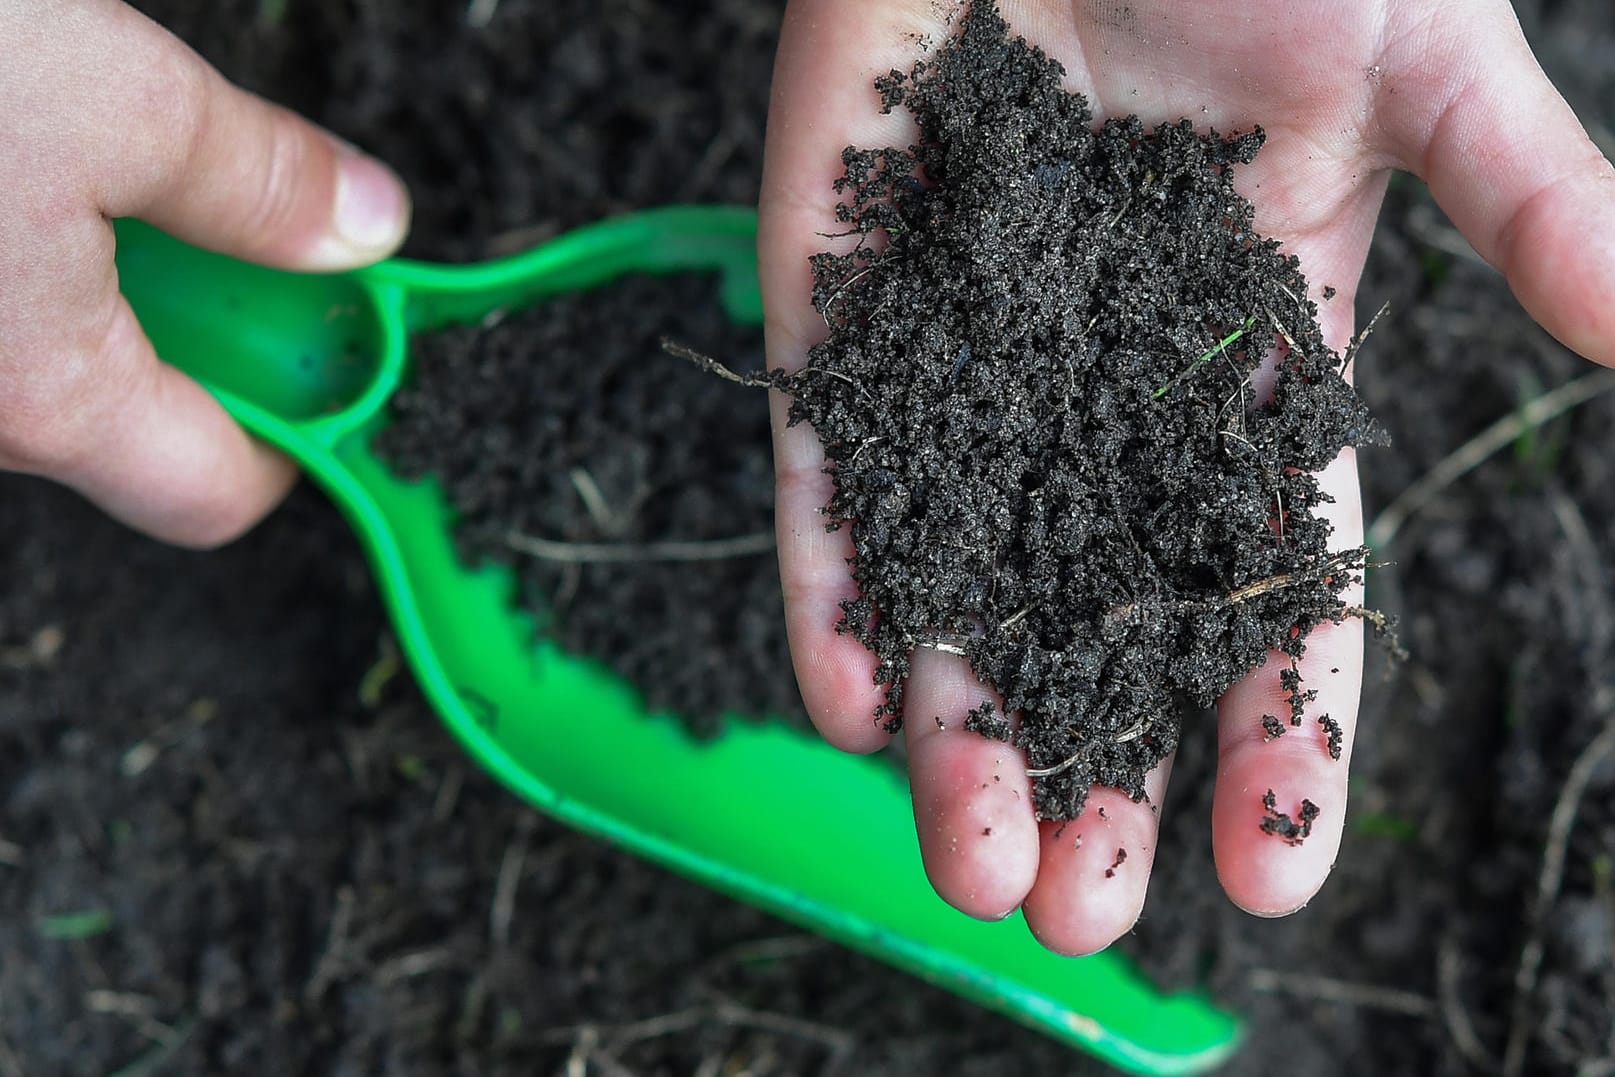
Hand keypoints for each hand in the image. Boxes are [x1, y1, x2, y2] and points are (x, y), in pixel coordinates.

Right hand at [0, 1, 409, 546]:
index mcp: (41, 397)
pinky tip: (7, 154)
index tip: (338, 350)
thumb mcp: (106, 92)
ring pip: (44, 363)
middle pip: (130, 424)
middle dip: (202, 330)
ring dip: (100, 276)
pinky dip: (21, 250)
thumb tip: (365, 223)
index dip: (301, 432)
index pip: (218, 494)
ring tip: (79, 154)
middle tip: (221, 219)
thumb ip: (250, 179)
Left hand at [760, 0, 1614, 953]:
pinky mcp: (840, 302)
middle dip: (1096, 768)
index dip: (1276, 727)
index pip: (1273, 580)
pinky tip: (850, 703)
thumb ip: (1525, 200)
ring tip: (972, 870)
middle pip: (1099, 617)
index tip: (1271, 871)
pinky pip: (830, 466)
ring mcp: (964, 354)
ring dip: (962, 725)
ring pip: (960, 572)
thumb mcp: (1423, 67)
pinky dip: (835, 579)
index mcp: (1252, 355)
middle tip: (1085, 915)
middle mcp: (1101, 389)